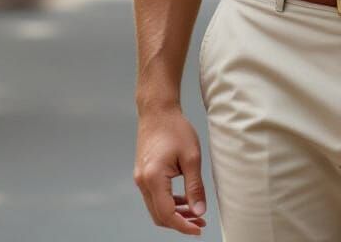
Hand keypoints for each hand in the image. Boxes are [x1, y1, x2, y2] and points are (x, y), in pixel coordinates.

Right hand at [134, 107, 208, 235]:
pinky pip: (154, 197)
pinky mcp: (143, 174)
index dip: (183, 226)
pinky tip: (183, 201)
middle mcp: (143, 182)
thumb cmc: (175, 129)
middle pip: (159, 215)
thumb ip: (195, 187)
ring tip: (195, 213)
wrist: (158, 111)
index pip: (167, 214)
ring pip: (156, 207)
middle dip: (180, 223)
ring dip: (175, 214)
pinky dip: (168, 203)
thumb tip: (199, 210)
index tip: (199, 229)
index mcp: (153, 178)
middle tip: (200, 222)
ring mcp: (140, 179)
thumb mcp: (191, 157)